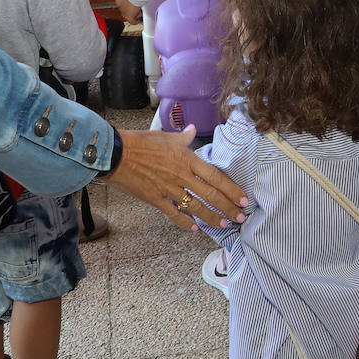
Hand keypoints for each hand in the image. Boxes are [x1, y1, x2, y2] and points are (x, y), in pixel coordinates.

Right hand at [104, 126, 247, 230]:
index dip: (232, 189)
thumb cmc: (139, 142)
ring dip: (212, 217)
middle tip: (241, 217)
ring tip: (224, 224)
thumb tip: (193, 129)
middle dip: (228, 207)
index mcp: (187, 158)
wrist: (115, 154)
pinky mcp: (155, 199)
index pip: (216, 176)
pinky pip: (174, 214)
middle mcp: (182, 175)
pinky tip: (195, 229)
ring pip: (196, 207)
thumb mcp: (165, 136)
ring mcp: (169, 189)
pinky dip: (185, 223)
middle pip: (211, 195)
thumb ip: (183, 136)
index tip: (243, 198)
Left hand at [115, 0, 140, 22]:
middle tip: (136, 9)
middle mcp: (120, 5)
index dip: (128, 4)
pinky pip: (132, 21)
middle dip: (130, 10)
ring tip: (138, 14)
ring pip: (127, 16)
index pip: (122, 4)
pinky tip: (137, 21)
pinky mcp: (129, 16)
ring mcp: (124, 11)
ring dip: (133, 15)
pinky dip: (135, 22)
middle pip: (125, 10)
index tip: (133, 4)